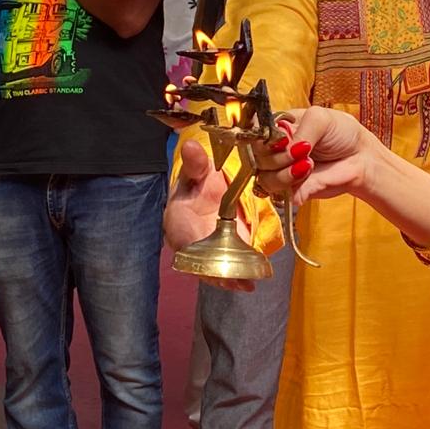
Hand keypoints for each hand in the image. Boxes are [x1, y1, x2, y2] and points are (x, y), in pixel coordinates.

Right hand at [163, 139, 254, 292]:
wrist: (203, 195)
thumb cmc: (196, 184)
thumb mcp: (196, 171)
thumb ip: (196, 163)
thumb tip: (191, 146)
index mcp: (177, 220)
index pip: (184, 238)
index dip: (196, 250)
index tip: (211, 258)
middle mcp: (190, 243)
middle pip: (201, 263)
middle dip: (219, 272)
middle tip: (239, 279)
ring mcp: (207, 253)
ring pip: (216, 271)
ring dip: (231, 277)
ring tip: (249, 282)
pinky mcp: (223, 257)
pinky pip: (229, 269)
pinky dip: (239, 276)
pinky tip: (252, 281)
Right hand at [252, 105, 374, 205]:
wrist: (361, 158)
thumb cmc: (342, 133)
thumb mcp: (320, 118)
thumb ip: (299, 130)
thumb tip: (285, 149)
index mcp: (278, 127)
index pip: (254, 132)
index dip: (261, 137)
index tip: (279, 139)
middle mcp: (276, 150)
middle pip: (256, 156)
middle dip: (277, 156)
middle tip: (302, 151)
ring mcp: (282, 171)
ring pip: (264, 178)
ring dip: (285, 173)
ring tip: (308, 164)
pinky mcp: (291, 190)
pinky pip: (278, 195)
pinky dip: (292, 187)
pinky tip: (308, 175)